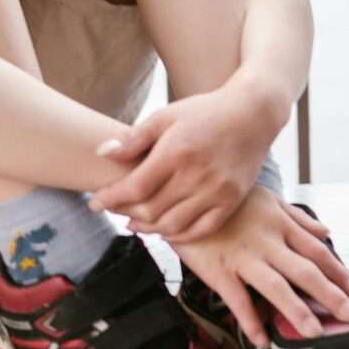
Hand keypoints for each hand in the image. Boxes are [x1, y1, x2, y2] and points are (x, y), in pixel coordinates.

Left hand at [89, 85, 276, 243]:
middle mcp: (198, 175)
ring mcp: (218, 191)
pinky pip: (201, 230)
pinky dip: (180, 236)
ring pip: (174, 225)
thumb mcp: (167, 115)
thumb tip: (101, 153)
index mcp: (177, 151)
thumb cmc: (206, 112)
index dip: (111, 199)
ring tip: (134, 223)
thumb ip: (134, 138)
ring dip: (149, 229)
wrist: (254, 114)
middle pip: (151, 210)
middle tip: (114, 210)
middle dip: (126, 214)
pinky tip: (165, 230)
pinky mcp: (233, 201)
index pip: (135, 187)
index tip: (95, 203)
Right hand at [171, 190, 348, 346]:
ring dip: (297, 312)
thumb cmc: (229, 200)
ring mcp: (243, 258)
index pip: (317, 251)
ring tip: (315, 334)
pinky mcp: (219, 270)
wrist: (183, 197)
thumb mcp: (267, 199)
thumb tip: (327, 230)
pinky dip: (251, 321)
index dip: (337, 272)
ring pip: (276, 288)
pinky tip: (262, 341)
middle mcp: (267, 242)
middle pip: (304, 271)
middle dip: (330, 295)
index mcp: (280, 224)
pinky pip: (238, 301)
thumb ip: (298, 217)